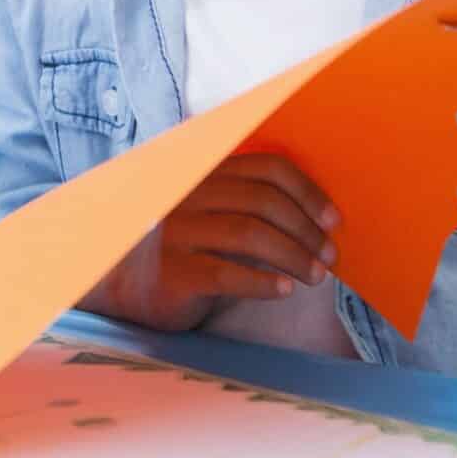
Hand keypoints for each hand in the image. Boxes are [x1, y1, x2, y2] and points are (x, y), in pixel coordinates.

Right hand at [85, 153, 340, 332]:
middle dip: (306, 229)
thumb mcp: (212, 214)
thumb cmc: (182, 250)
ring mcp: (175, 232)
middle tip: (329, 256)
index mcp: (204, 175)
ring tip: (315, 276)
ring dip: (293, 255)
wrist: (123, 285)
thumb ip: (248, 204)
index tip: (333, 220)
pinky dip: (262, 282)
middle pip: (262, 200)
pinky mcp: (171, 271)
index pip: (266, 167)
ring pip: (248, 233)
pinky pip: (225, 273)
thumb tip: (318, 219)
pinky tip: (282, 290)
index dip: (306, 191)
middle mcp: (187, 195)